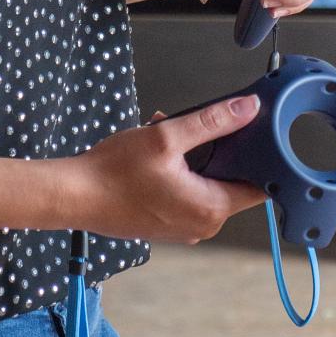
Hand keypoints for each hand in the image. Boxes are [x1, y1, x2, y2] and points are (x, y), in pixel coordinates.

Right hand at [71, 97, 267, 244]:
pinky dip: (179, 173)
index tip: (255, 135)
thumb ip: (212, 121)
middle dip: (217, 151)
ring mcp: (184, 228)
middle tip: (196, 128)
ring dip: (194, 159)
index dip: (261, 159)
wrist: (73, 197)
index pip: (259, 187)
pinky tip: (157, 153)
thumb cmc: (114, 173)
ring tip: (167, 135)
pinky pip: (187, 195)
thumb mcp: (167, 137)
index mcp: (211, 208)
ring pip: (206, 186)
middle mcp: (203, 225)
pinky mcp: (167, 225)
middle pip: (231, 182)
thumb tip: (248, 108)